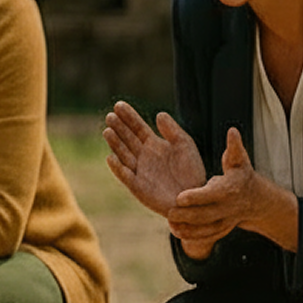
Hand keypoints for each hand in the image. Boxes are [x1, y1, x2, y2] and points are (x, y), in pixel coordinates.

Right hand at [103, 101, 206, 217]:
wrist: (194, 197)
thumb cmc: (191, 172)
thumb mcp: (185, 146)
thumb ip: (172, 130)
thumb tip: (159, 114)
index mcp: (153, 145)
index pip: (137, 127)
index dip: (128, 116)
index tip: (118, 105)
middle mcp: (143, 156)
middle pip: (127, 139)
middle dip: (119, 127)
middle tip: (110, 116)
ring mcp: (139, 171)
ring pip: (123, 154)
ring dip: (115, 143)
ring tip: (108, 131)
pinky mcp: (137, 187)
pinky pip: (125, 176)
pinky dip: (118, 168)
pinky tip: (111, 157)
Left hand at [168, 127, 297, 250]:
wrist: (255, 199)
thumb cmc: (241, 174)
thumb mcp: (239, 160)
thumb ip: (234, 148)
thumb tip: (232, 131)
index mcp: (231, 189)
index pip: (212, 194)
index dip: (196, 196)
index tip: (179, 196)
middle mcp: (229, 207)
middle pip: (207, 214)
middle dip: (188, 215)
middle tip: (169, 212)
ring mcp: (226, 220)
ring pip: (207, 228)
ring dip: (189, 229)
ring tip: (171, 224)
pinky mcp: (222, 228)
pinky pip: (208, 235)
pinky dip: (194, 236)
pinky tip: (177, 232)